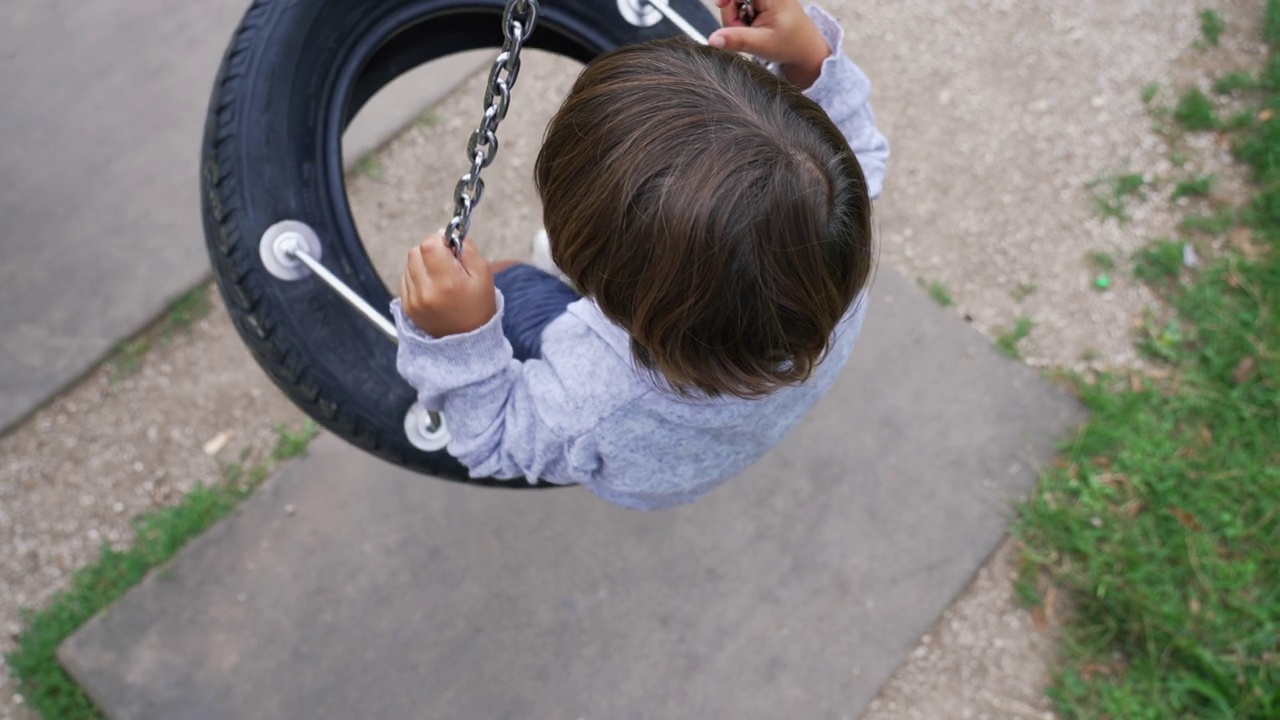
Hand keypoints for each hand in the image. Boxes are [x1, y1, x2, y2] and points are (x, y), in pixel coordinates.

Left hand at [400, 230, 497, 336]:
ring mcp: (413, 300)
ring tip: (440, 275)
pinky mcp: (407, 306)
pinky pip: (406, 277)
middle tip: (447, 261)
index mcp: (447, 283)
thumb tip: (449, 235)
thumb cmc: (478, 306)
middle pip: (416, 251)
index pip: (429, 245)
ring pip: (409, 263)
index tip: (450, 246)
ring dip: (423, 262)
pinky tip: (433, 286)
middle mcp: (426, 292)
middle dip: (431, 250)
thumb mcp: (484, 275)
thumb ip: (468, 249)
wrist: (467, 341)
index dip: (439, 239)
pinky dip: (417, 276)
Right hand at [709, 0, 830, 87]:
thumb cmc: (790, 44)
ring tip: (751, 32)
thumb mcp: (763, 44)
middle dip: (732, 15)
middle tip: (744, 31)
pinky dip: (740, 19)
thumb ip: (737, 40)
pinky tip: (751, 27)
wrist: (805, 49)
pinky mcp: (759, 2)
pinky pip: (739, 6)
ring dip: (736, 20)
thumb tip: (712, 40)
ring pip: (734, 2)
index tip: (720, 4)